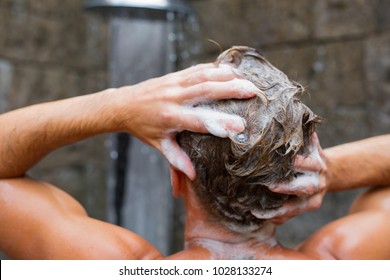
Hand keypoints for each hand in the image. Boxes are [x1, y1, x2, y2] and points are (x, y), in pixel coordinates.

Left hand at [115, 63, 260, 179]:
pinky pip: (197, 69)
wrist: (123, 105)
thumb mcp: (158, 145)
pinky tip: (230, 70)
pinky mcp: (174, 75)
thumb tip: (193, 177)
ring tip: (247, 79)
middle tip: (254, 91)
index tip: (241, 126)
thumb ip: (176, 160)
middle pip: (206, 91)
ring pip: (204, 76)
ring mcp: (174, 83)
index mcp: (171, 118)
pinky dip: (214, 68)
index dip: (221, 123)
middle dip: (231, 90)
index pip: (200, 121)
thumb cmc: (142, 128)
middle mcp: (174, 98)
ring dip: (227, 76)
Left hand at [252, 133, 327, 223]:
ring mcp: (315, 197)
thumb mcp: (309, 142)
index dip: (296, 163)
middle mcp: (318, 181)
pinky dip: (278, 218)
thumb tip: (286, 112)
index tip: (281, 161)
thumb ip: (299, 132)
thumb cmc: (310, 154)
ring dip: (277, 211)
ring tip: (256, 212)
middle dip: (287, 188)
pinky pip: (293, 216)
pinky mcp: (309, 208)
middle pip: (304, 187)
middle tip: (268, 186)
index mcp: (317, 162)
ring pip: (298, 207)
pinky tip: (261, 216)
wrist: (329, 172)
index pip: (307, 162)